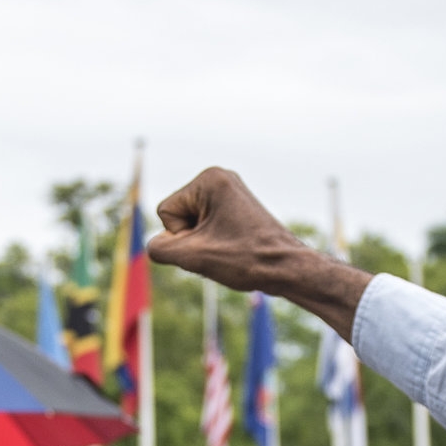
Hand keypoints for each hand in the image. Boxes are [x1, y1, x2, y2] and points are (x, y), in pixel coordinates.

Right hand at [146, 168, 368, 336]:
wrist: (288, 268)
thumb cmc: (246, 260)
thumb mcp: (192, 256)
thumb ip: (158, 248)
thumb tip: (157, 245)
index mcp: (209, 179)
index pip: (166, 212)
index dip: (183, 237)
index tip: (215, 242)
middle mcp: (219, 177)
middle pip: (178, 216)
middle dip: (193, 239)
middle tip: (224, 248)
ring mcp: (230, 190)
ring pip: (191, 225)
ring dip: (203, 243)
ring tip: (231, 249)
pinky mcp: (236, 205)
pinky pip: (206, 227)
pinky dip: (214, 242)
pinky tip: (234, 248)